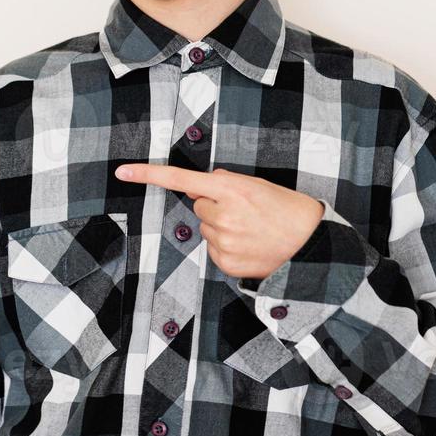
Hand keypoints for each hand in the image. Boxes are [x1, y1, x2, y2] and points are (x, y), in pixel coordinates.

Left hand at [113, 163, 324, 279]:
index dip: (148, 175)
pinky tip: (249, 246)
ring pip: (206, 229)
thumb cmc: (288, 211)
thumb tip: (200, 183)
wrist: (312, 246)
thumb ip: (226, 182)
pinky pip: (213, 250)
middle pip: (198, 205)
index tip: (122, 172)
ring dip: (222, 228)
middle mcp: (222, 215)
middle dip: (215, 207)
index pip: (181, 179)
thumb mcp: (258, 185)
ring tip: (252, 230)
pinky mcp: (224, 263)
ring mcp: (222, 242)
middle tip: (246, 213)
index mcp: (231, 190)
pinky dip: (227, 247)